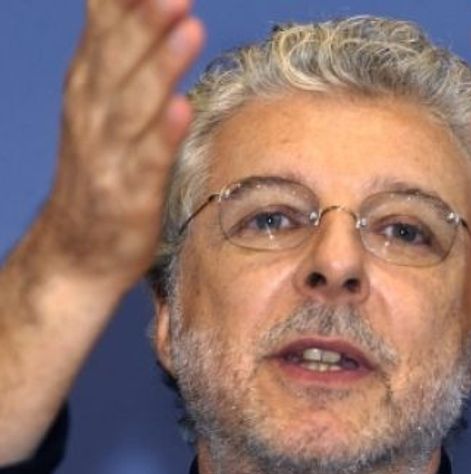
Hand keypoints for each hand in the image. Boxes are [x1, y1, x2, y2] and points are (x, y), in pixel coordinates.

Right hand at [40, 0, 203, 289]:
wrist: (77, 247)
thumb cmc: (101, 167)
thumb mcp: (103, 101)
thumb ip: (121, 54)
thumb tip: (144, 3)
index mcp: (91, 83)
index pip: (105, 25)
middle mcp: (93, 110)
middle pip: (118, 56)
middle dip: (145, 17)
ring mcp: (108, 153)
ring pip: (132, 102)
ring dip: (159, 65)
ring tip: (188, 27)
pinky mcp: (127, 193)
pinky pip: (147, 160)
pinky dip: (161, 134)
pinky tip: (180, 110)